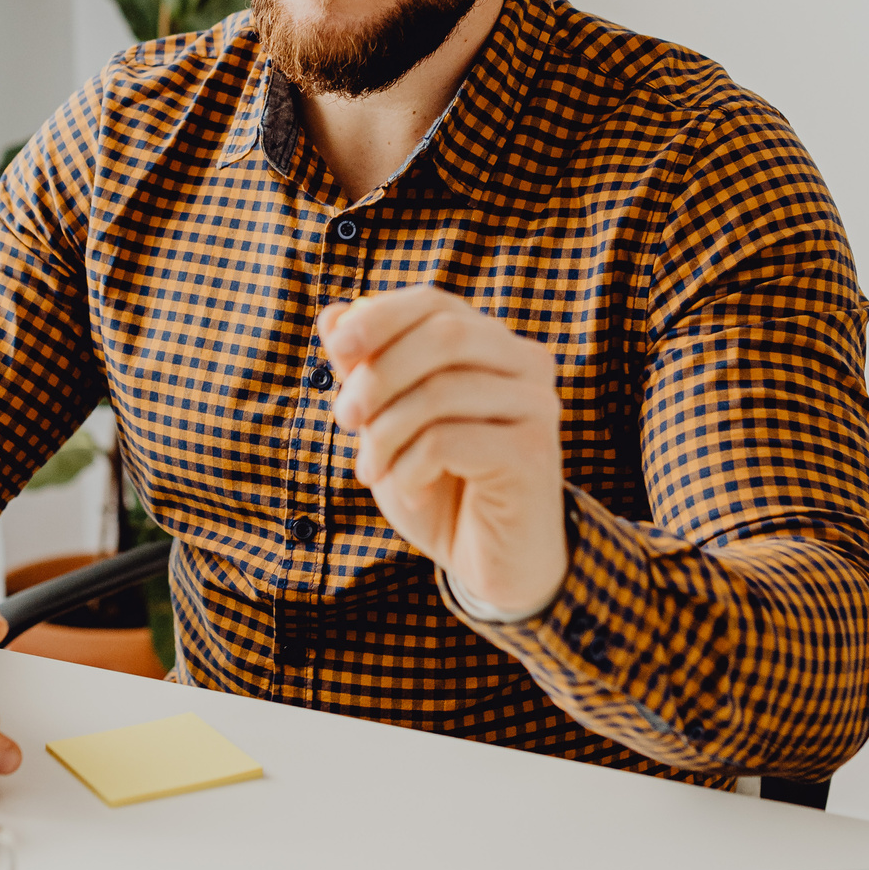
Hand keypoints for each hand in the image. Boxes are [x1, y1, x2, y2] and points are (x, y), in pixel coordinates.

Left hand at [319, 288, 567, 618]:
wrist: (493, 566)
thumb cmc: (442, 488)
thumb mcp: (391, 426)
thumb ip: (367, 372)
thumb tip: (331, 315)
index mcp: (494, 345)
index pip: (435, 303)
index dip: (381, 316)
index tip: (338, 346)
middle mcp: (526, 365)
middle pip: (443, 335)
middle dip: (378, 375)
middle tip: (343, 420)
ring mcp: (537, 406)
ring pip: (439, 392)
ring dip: (386, 435)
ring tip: (372, 472)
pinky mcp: (532, 451)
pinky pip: (447, 441)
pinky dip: (410, 469)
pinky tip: (412, 494)